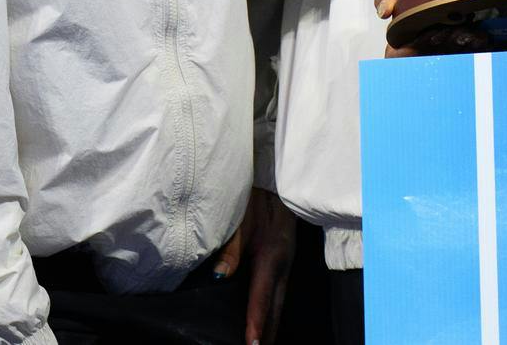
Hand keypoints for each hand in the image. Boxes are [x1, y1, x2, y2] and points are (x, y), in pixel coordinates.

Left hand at [211, 187, 294, 343]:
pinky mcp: (284, 260)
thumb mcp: (241, 220)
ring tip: (260, 342)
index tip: (252, 343)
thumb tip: (219, 277)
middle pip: (276, 306)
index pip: (262, 296)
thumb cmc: (256, 198)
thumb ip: (231, 249)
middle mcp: (283, 264)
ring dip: (270, 323)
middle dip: (267, 331)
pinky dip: (271, 309)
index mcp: (272, 256)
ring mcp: (287, 262)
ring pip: (279, 301)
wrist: (275, 179)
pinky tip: (263, 317)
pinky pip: (278, 291)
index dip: (256, 321)